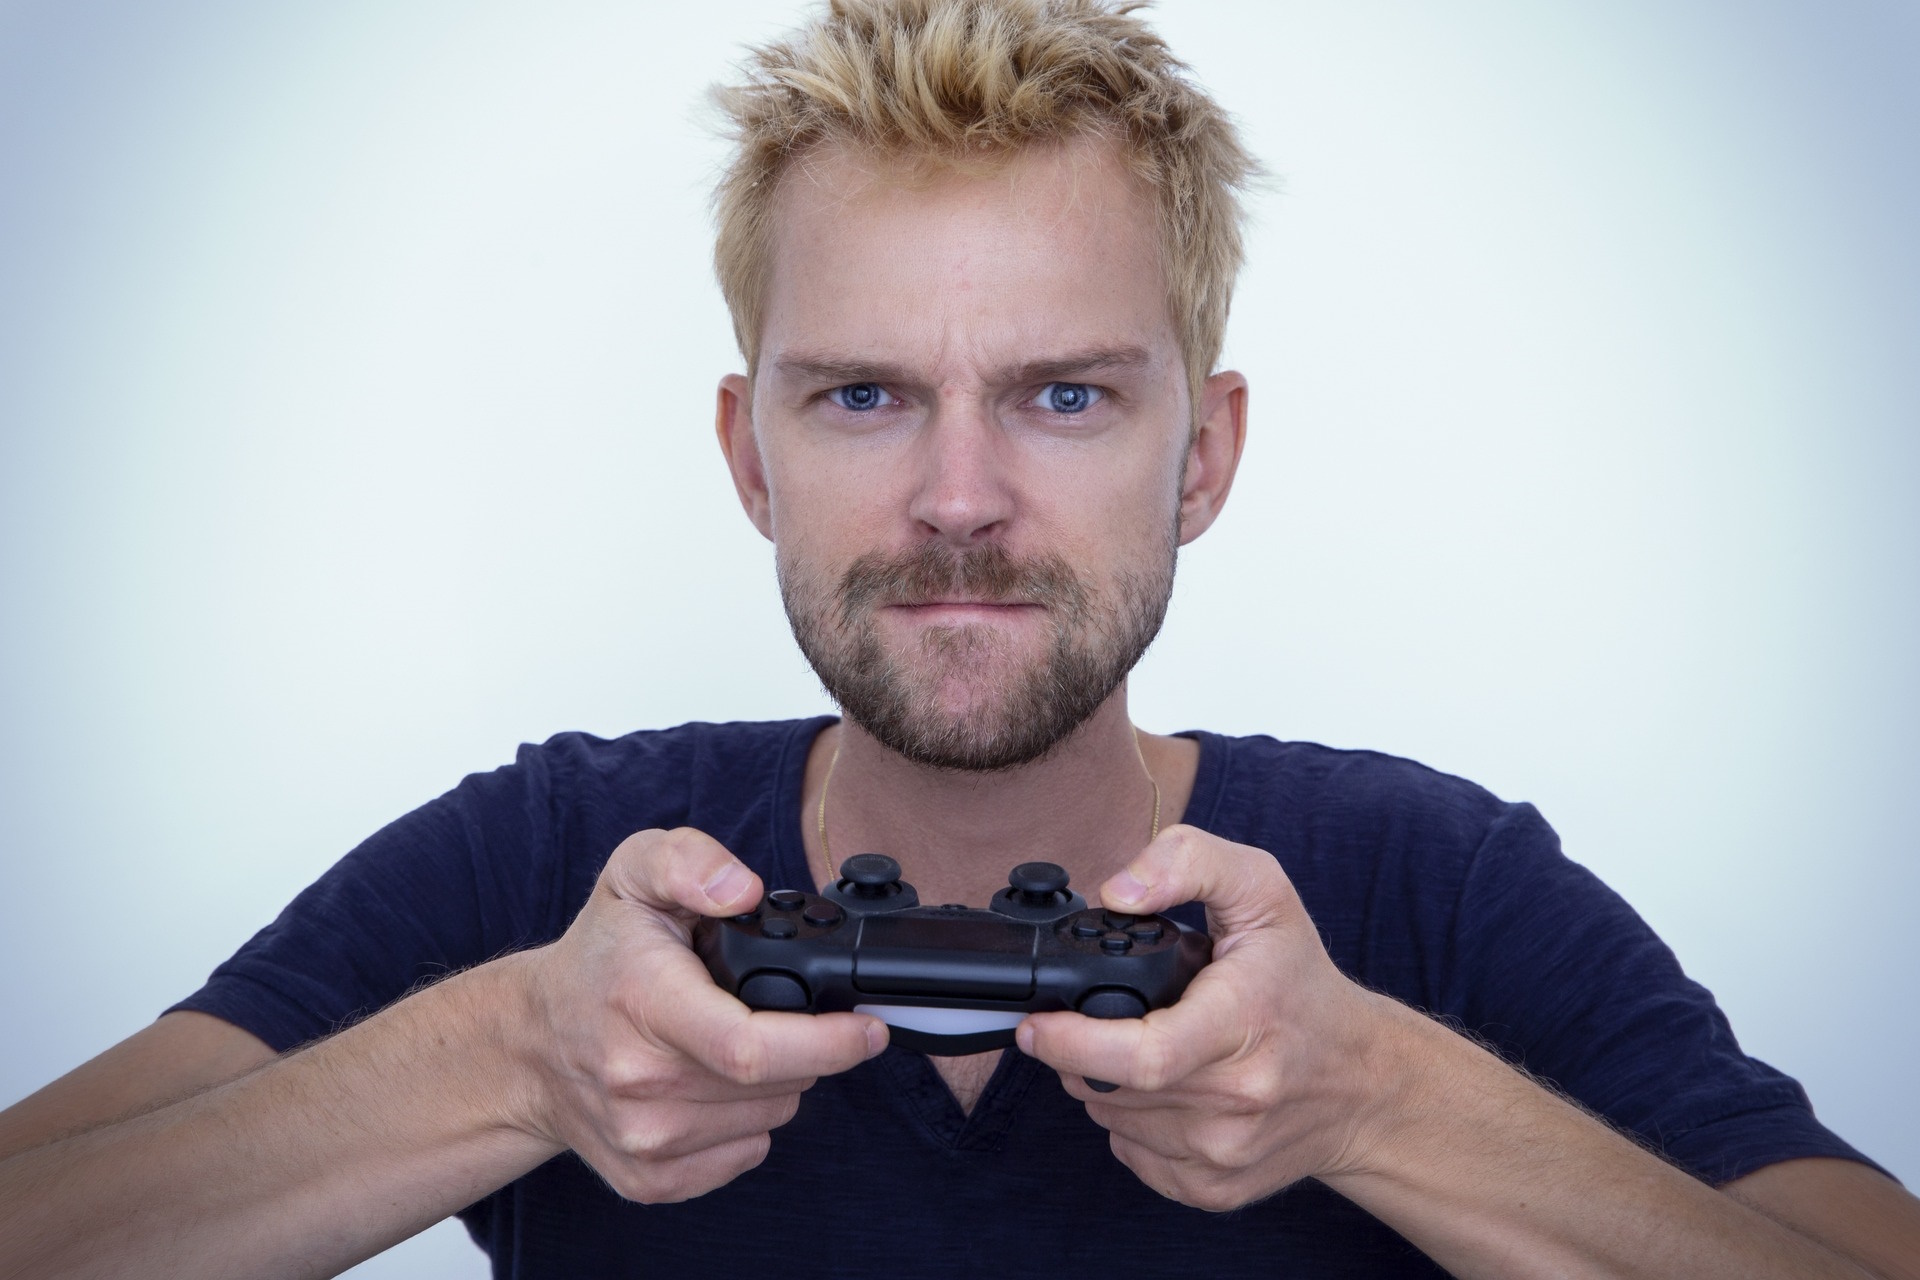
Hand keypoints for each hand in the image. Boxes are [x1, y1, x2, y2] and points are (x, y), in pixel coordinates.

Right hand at [511, 828, 885, 1202]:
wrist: (527, 1046)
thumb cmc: (597, 958)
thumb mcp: (633, 874)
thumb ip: (688, 860)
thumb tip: (741, 887)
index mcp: (644, 1004)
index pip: (751, 1047)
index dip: (828, 1042)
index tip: (869, 1028)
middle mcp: (641, 1083)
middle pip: (779, 1083)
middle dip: (804, 1044)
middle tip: (772, 1008)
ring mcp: (644, 1140)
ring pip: (772, 1117)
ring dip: (777, 1081)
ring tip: (731, 1039)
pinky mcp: (651, 1180)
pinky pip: (745, 1154)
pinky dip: (749, 1120)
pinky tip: (714, 1082)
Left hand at [1017, 825, 1396, 1211]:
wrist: (1365, 1083)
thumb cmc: (1301, 984)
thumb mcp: (1262, 890)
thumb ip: (1187, 862)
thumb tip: (1117, 890)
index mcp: (1244, 1021)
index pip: (1143, 1056)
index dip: (1072, 1043)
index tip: (1037, 1025)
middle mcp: (1238, 1098)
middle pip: (1111, 1089)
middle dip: (1078, 1052)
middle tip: (1093, 1020)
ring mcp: (1225, 1151)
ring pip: (1112, 1122)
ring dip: (1102, 1085)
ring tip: (1142, 1045)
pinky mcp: (1215, 1187)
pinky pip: (1132, 1154)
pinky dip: (1129, 1121)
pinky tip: (1164, 1088)